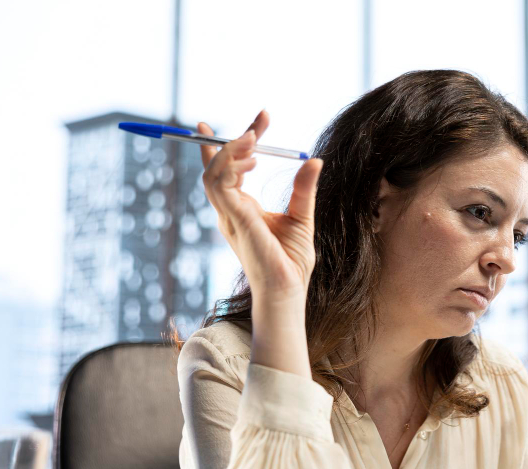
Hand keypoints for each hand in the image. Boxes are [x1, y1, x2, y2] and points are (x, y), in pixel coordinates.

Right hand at [199, 110, 322, 304]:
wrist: (289, 289)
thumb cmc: (292, 262)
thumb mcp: (302, 216)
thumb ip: (303, 188)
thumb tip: (314, 160)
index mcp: (241, 209)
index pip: (229, 169)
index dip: (233, 144)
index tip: (256, 121)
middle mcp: (230, 211)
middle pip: (218, 165)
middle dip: (234, 138)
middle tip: (262, 120)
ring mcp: (228, 215)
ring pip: (213, 173)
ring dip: (230, 149)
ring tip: (254, 136)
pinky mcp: (234, 220)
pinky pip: (221, 185)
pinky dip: (231, 165)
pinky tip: (253, 156)